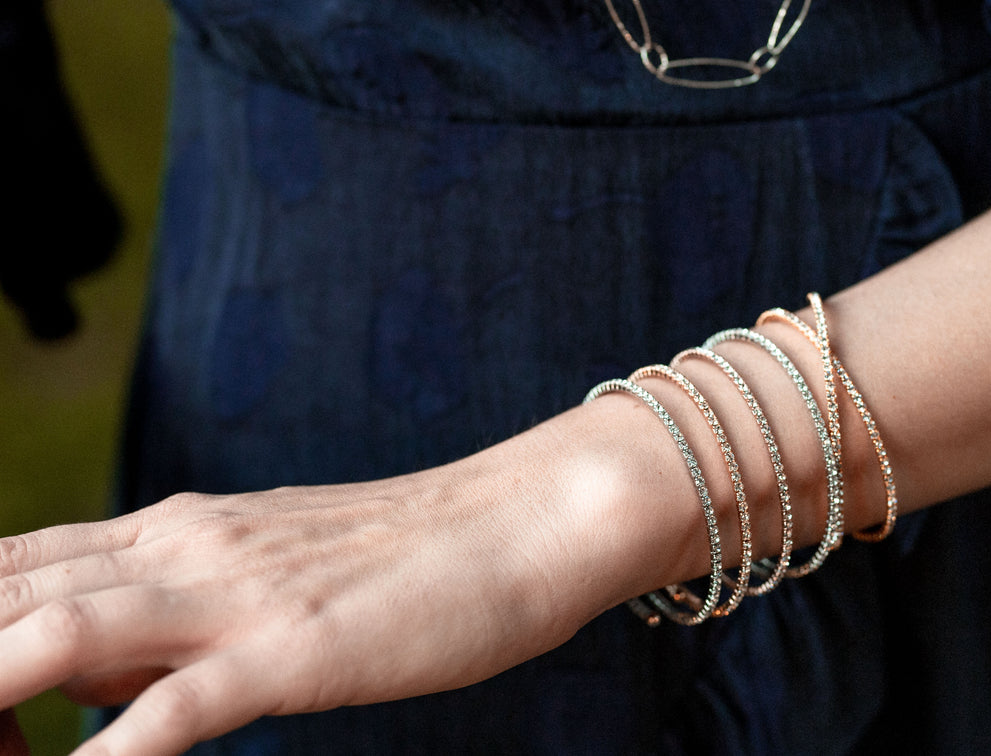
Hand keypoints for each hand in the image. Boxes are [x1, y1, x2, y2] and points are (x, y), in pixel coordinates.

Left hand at [0, 402, 678, 755]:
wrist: (522, 519)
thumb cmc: (410, 554)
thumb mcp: (269, 564)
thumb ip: (174, 608)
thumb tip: (91, 673)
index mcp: (176, 530)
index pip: (12, 565)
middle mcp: (185, 549)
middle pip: (9, 592)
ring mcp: (236, 595)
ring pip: (60, 632)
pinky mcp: (294, 647)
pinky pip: (178, 706)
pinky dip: (114, 751)